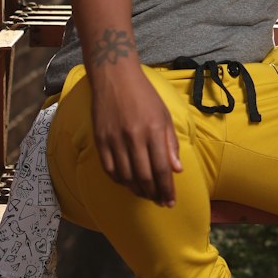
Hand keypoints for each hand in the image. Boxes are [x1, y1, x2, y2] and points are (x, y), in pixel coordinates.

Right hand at [91, 67, 182, 206]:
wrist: (115, 76)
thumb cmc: (144, 94)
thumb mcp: (164, 114)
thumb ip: (171, 143)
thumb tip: (176, 169)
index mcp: (154, 130)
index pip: (162, 169)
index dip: (166, 189)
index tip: (170, 201)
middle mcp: (134, 137)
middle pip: (145, 177)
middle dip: (154, 194)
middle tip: (159, 202)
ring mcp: (115, 139)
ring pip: (126, 176)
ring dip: (137, 190)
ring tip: (145, 194)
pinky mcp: (100, 139)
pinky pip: (109, 168)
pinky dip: (119, 180)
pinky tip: (127, 182)